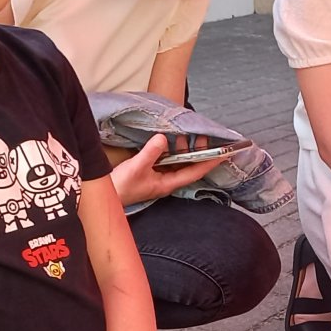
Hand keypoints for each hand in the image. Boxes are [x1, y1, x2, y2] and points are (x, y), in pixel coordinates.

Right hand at [107, 134, 229, 206]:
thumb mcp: (137, 167)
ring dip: (185, 149)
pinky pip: (167, 160)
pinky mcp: (150, 172)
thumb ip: (151, 153)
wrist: (106, 196)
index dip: (210, 162)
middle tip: (206, 136)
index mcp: (168, 183)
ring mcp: (159, 176)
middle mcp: (167, 180)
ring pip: (178, 162)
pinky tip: (171, 140)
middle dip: (199, 152)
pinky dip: (172, 150)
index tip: (224, 153)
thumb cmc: (122, 187)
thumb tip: (164, 138)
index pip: (195, 171)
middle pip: (189, 166)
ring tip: (189, 134)